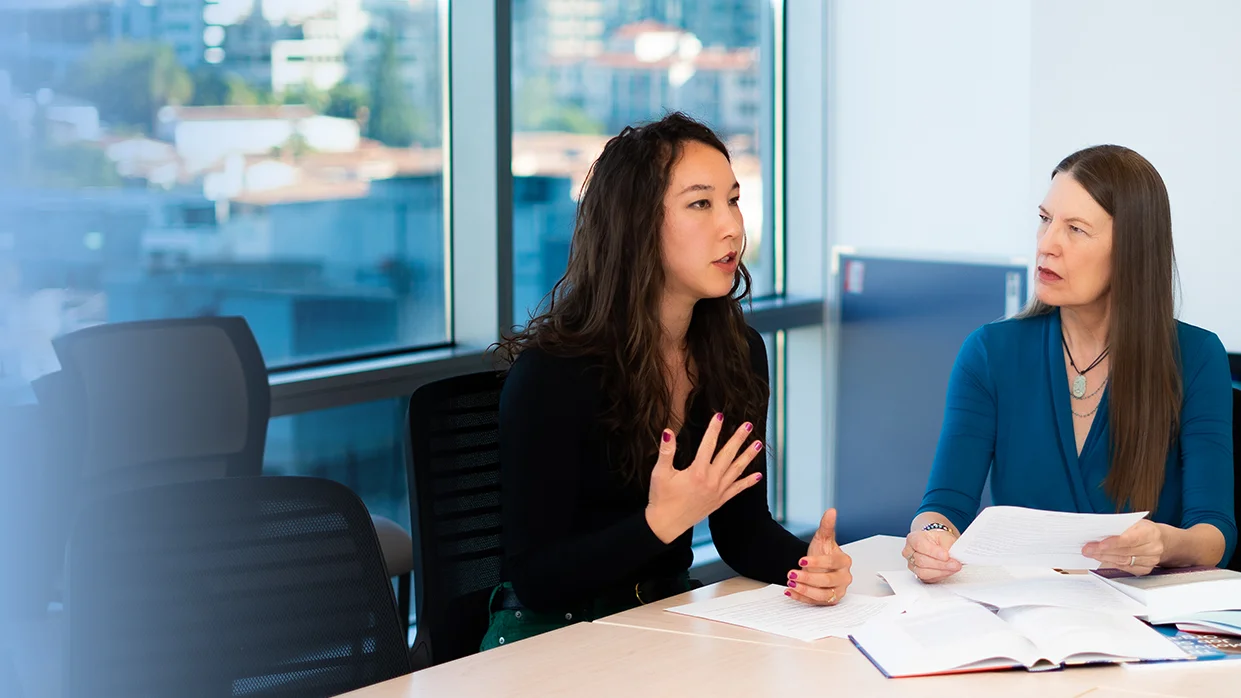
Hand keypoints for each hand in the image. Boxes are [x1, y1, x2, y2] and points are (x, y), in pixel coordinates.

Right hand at [645, 413, 764, 543]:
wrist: (666, 524)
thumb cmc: (661, 498)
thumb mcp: (660, 473)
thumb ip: (666, 451)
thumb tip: (668, 431)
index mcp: (697, 472)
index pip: (708, 444)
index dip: (714, 428)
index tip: (720, 415)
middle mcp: (711, 481)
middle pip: (728, 455)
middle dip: (738, 438)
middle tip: (748, 425)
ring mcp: (718, 491)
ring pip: (736, 470)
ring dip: (748, 456)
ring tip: (758, 444)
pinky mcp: (719, 501)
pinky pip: (737, 489)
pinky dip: (748, 482)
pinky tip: (758, 475)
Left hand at [786, 509, 852, 605]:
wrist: (817, 565)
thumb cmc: (822, 553)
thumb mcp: (822, 538)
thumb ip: (827, 526)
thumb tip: (831, 511)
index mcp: (845, 562)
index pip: (833, 563)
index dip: (817, 562)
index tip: (801, 560)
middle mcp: (844, 578)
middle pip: (828, 581)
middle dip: (808, 578)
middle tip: (791, 574)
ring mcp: (837, 591)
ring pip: (823, 595)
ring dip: (805, 590)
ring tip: (791, 584)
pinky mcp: (829, 601)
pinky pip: (815, 602)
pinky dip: (802, 598)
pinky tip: (790, 592)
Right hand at [901, 527, 961, 582]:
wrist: (939, 546)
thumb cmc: (939, 540)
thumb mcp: (945, 537)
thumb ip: (948, 545)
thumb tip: (953, 556)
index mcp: (913, 538)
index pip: (919, 545)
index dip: (933, 551)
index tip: (946, 555)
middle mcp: (909, 552)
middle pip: (921, 560)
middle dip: (940, 564)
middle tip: (955, 564)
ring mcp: (912, 565)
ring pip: (923, 572)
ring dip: (941, 571)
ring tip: (953, 568)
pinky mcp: (918, 575)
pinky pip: (927, 579)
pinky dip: (940, 576)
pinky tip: (947, 571)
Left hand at [1082, 519, 1164, 575]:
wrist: (1161, 540)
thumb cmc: (1144, 529)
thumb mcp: (1134, 522)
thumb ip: (1120, 527)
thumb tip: (1098, 531)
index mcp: (1151, 533)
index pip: (1130, 539)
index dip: (1114, 542)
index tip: (1099, 544)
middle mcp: (1153, 548)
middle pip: (1124, 552)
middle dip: (1103, 551)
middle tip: (1087, 549)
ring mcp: (1150, 561)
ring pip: (1123, 561)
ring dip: (1104, 557)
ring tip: (1091, 553)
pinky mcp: (1145, 569)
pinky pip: (1125, 568)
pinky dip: (1112, 563)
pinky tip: (1102, 558)